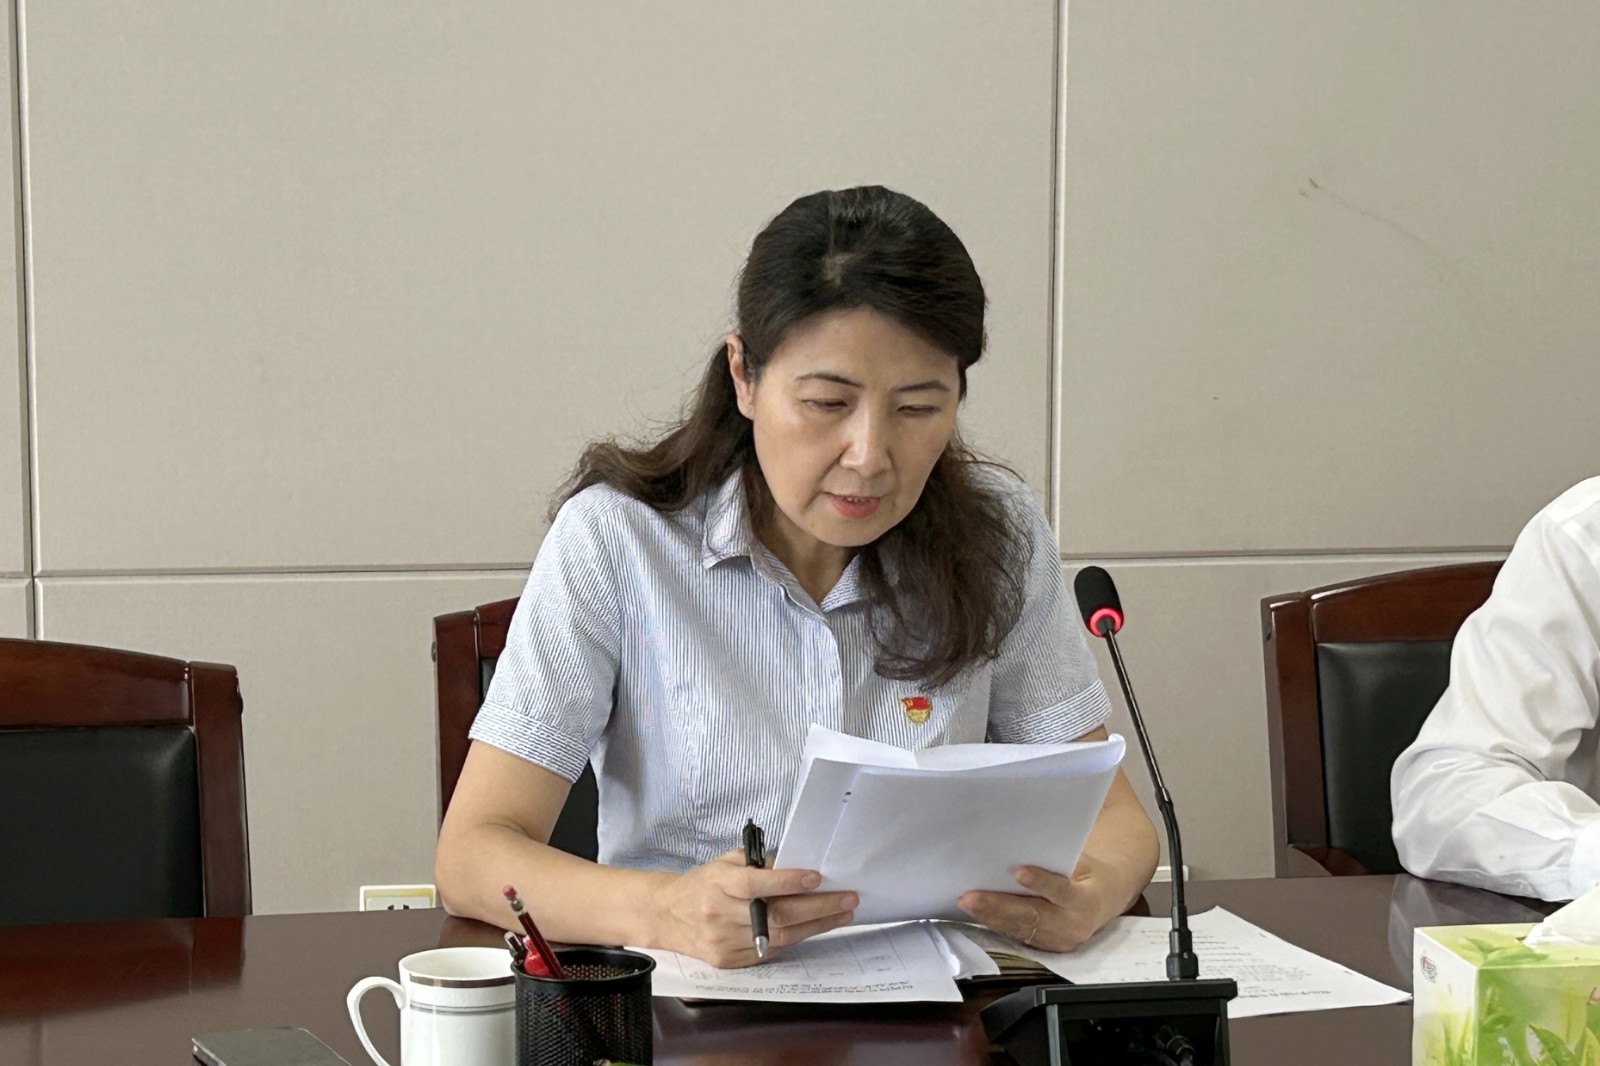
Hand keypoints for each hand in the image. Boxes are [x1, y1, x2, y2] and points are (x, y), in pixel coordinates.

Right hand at [650, 850, 856, 967]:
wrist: (667, 915)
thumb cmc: (703, 883)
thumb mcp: (726, 862)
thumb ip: (760, 865)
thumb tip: (800, 867)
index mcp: (718, 884)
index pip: (755, 885)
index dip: (787, 882)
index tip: (817, 877)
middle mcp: (719, 914)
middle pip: (775, 915)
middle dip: (817, 907)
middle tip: (848, 898)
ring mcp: (723, 941)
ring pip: (778, 937)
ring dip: (815, 925)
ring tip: (841, 914)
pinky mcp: (727, 961)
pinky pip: (768, 952)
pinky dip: (793, 940)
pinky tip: (812, 928)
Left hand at [956, 853, 1117, 953]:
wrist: (1101, 901)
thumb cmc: (1085, 873)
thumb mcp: (1080, 862)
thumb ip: (1054, 860)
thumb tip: (1020, 845)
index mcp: (1085, 900)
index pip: (1062, 891)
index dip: (1041, 882)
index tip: (1018, 872)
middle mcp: (1072, 926)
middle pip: (1032, 916)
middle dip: (998, 906)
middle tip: (970, 897)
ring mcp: (1058, 941)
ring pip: (1020, 929)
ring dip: (990, 917)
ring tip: (967, 903)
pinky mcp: (1045, 947)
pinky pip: (1017, 936)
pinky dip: (995, 923)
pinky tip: (977, 912)